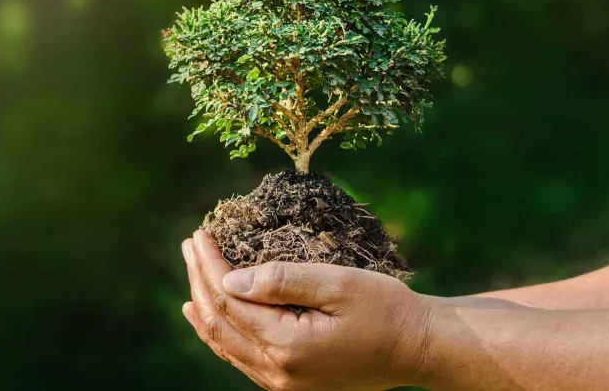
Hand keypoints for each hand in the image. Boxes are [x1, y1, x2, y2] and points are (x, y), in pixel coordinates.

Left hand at [181, 230, 431, 390]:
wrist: (419, 349)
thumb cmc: (385, 309)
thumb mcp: (337, 284)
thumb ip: (282, 281)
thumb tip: (229, 279)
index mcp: (287, 346)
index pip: (229, 301)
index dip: (209, 266)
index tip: (198, 234)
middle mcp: (278, 372)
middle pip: (220, 324)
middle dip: (199, 281)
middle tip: (189, 244)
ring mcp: (283, 383)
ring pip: (226, 345)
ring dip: (204, 308)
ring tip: (191, 277)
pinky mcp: (292, 383)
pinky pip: (242, 358)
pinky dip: (222, 333)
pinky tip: (210, 317)